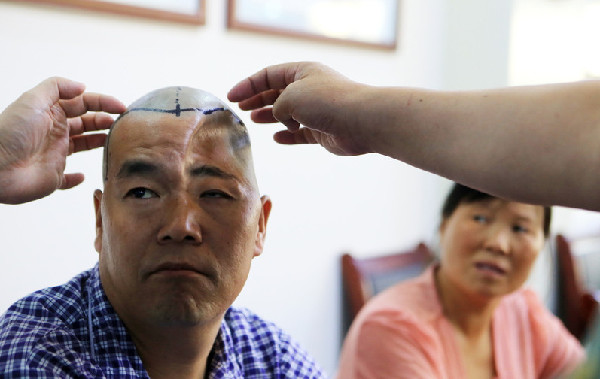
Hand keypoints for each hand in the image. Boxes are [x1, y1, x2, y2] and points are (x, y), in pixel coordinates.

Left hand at [0, 77, 125, 203]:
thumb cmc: (10, 134)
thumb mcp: (32, 100)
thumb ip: (57, 87)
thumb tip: (82, 86)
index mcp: (51, 113)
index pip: (83, 103)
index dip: (103, 103)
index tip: (121, 107)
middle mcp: (55, 132)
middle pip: (86, 123)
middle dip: (105, 120)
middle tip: (123, 123)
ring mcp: (55, 155)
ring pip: (82, 146)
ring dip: (99, 141)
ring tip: (115, 140)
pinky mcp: (53, 177)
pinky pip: (67, 179)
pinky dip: (76, 178)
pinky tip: (83, 176)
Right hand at [228, 62, 373, 155]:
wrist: (361, 121)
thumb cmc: (327, 101)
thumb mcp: (291, 96)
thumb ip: (277, 105)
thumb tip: (282, 118)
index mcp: (302, 72)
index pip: (268, 75)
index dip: (248, 85)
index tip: (232, 98)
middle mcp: (309, 89)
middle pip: (277, 92)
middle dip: (258, 99)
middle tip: (241, 109)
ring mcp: (317, 110)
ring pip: (288, 113)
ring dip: (271, 116)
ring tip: (255, 120)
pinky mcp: (323, 131)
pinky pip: (301, 133)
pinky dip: (288, 135)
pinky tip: (277, 138)